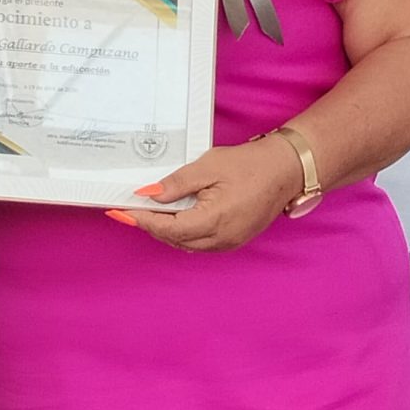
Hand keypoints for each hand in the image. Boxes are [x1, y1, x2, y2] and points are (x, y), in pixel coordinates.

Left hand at [107, 139, 297, 254]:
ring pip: (187, 245)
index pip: (167, 228)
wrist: (287, 169)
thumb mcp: (209, 166)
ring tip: (151, 212)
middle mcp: (222, 238)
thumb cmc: (252, 164)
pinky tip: (177, 217)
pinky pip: (201, 244)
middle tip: (131, 210)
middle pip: (174, 239)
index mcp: (214, 220)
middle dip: (151, 226)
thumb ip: (177, 184)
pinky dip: (185, 233)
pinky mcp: (235, 240)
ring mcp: (230, 243)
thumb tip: (149, 195)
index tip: (122, 213)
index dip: (142, 221)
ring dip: (167, 231)